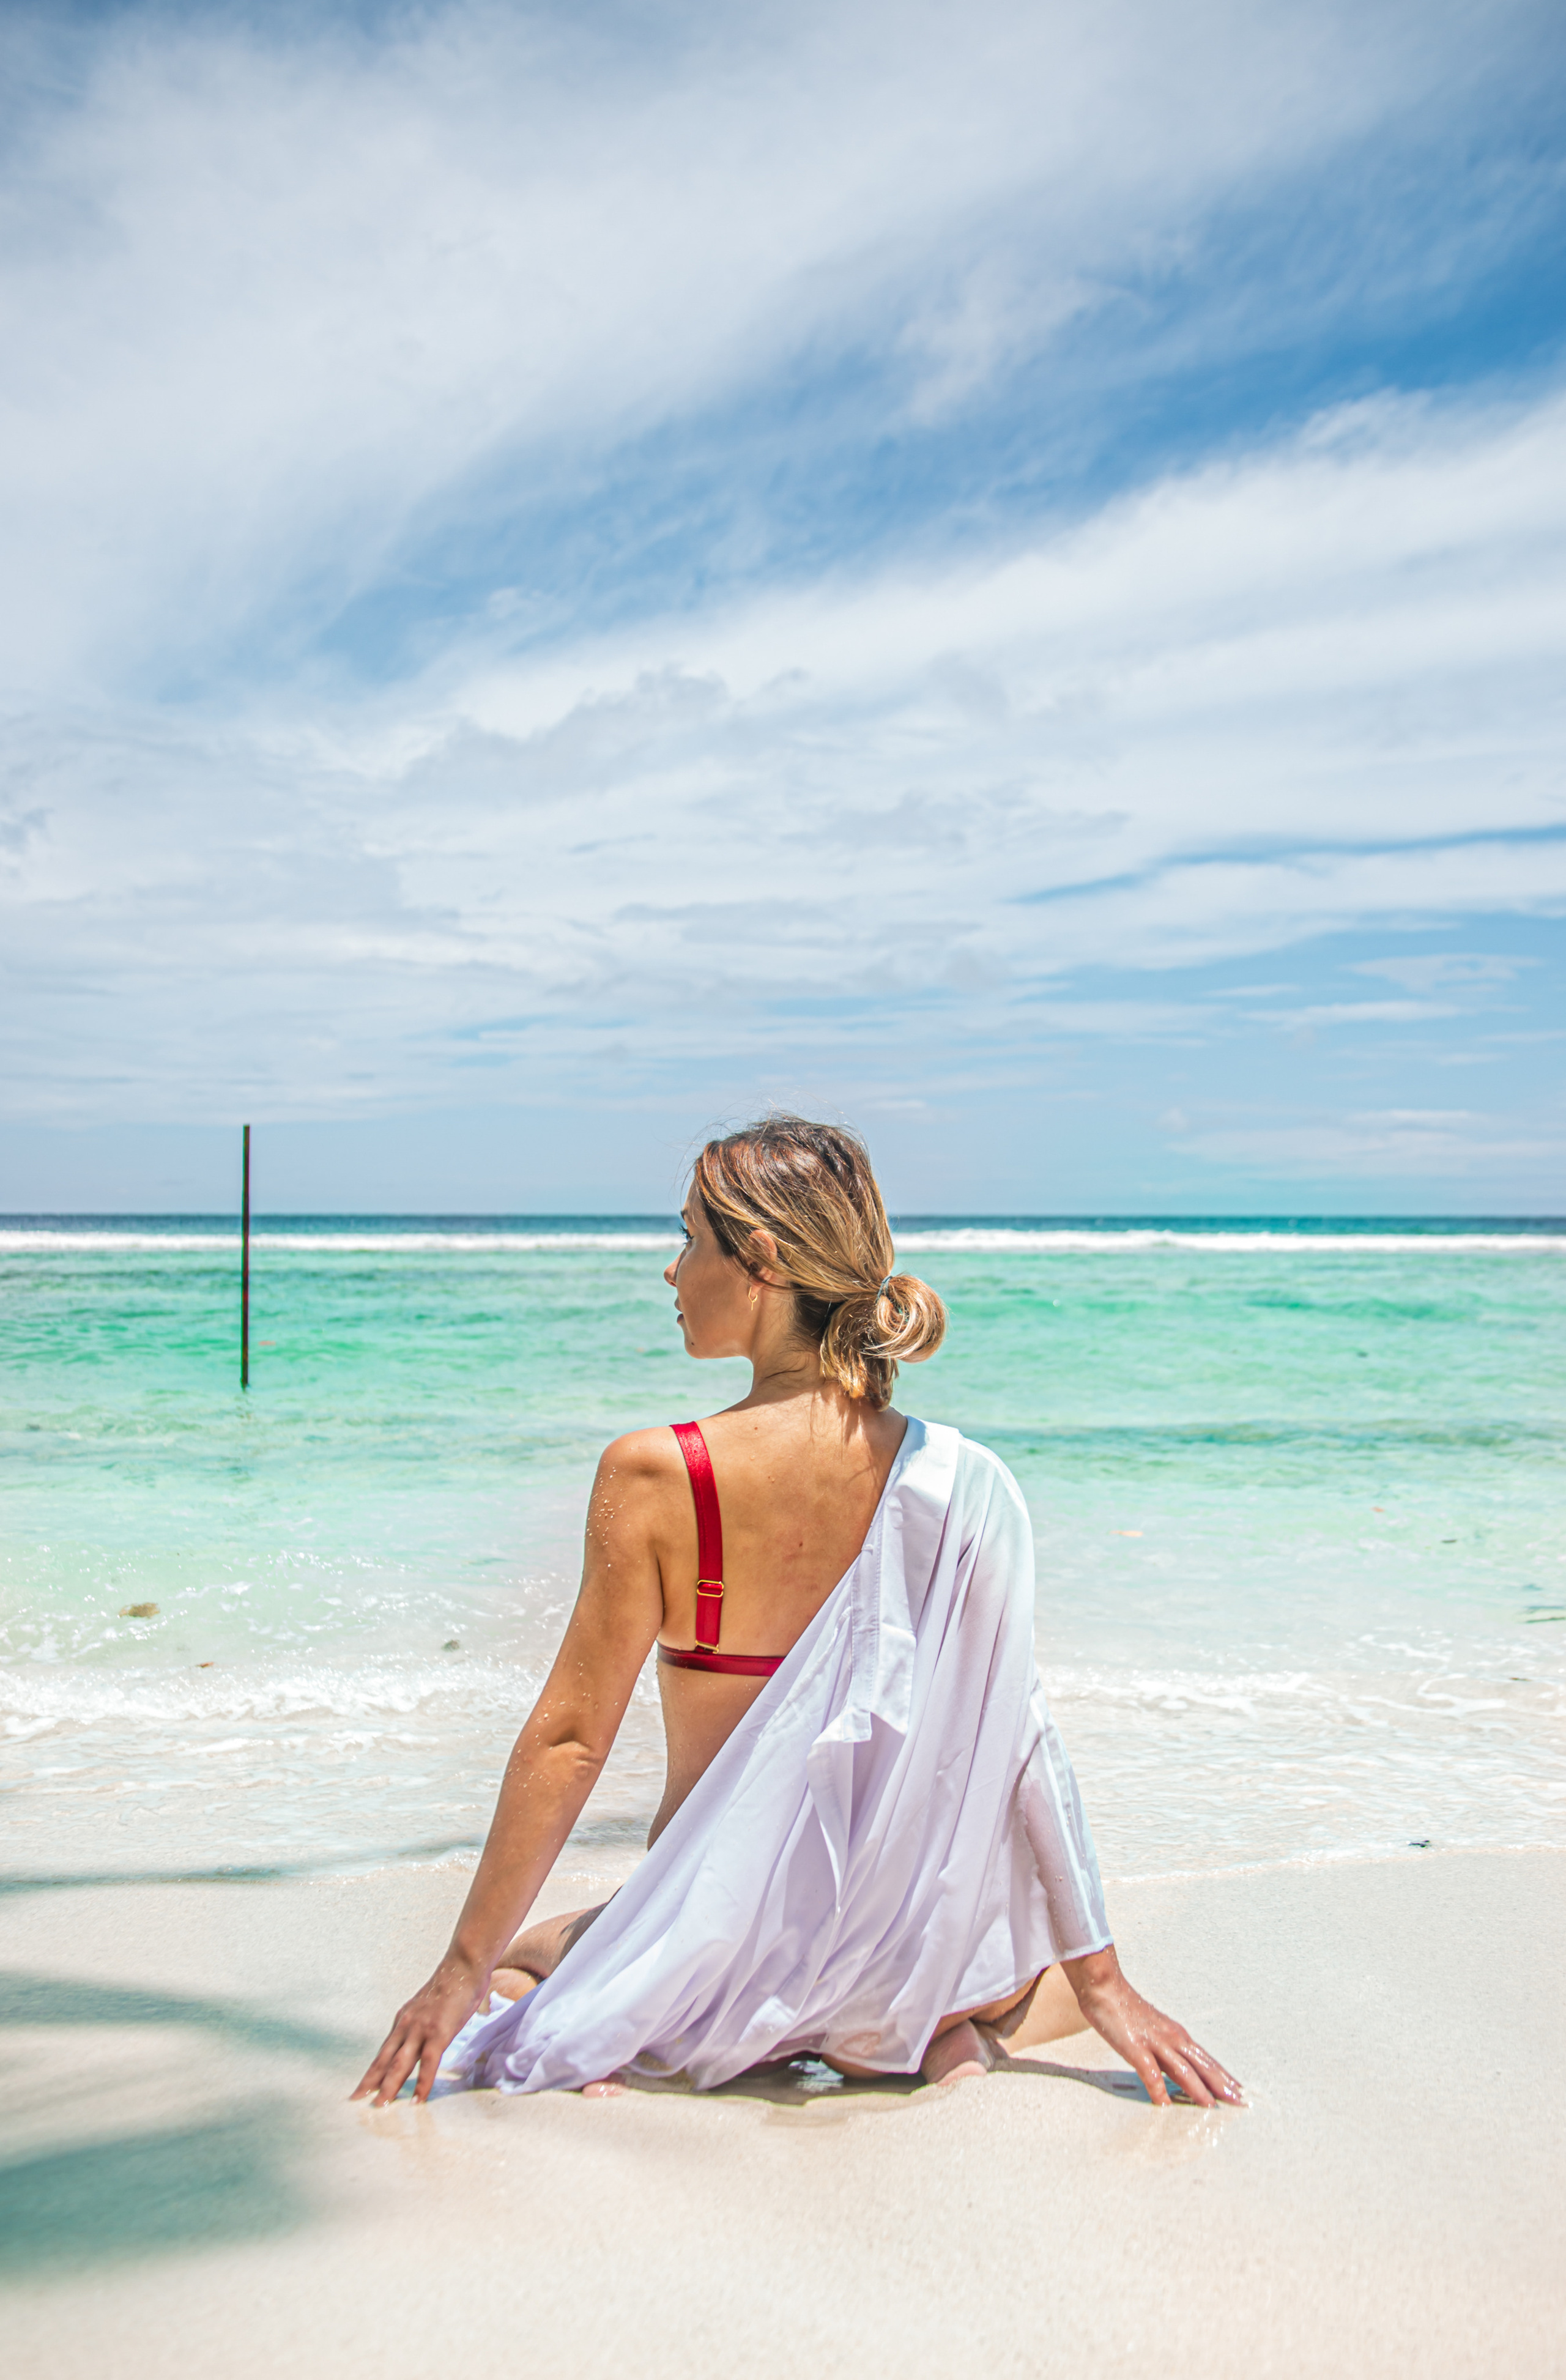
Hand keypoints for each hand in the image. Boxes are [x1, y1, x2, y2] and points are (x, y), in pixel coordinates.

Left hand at [351, 1950, 490, 2106]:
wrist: (463, 1966)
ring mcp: (421, 2029)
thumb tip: (420, 2045)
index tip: (361, 2090)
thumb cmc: (451, 1987)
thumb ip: (421, 2027)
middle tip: (356, 2103)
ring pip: (399, 2064)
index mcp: (403, 2020)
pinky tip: (418, 2100)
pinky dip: (422, 2083)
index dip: (371, 2073)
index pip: (383, 2053)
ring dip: (389, 2088)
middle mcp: (406, 2025)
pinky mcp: (439, 2033)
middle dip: (370, 2084)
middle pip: (383, 2061)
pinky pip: (428, 2063)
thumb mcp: (428, 2009)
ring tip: (381, 2108)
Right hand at [1062, 1946, 1242, 2107]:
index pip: (1206, 2060)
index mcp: (1177, 2035)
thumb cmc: (1127, 2009)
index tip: (1239, 2090)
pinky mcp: (1135, 2047)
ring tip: (1211, 2107)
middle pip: (1202, 2065)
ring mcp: (1155, 2043)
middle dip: (1221, 2085)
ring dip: (1198, 2090)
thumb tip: (1178, 2070)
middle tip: (1239, 2102)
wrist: (1106, 1987)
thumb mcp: (1155, 2030)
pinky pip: (1149, 2072)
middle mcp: (1172, 2039)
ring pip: (1183, 2070)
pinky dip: (1158, 2089)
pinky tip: (1164, 2104)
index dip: (1223, 2076)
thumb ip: (1167, 2050)